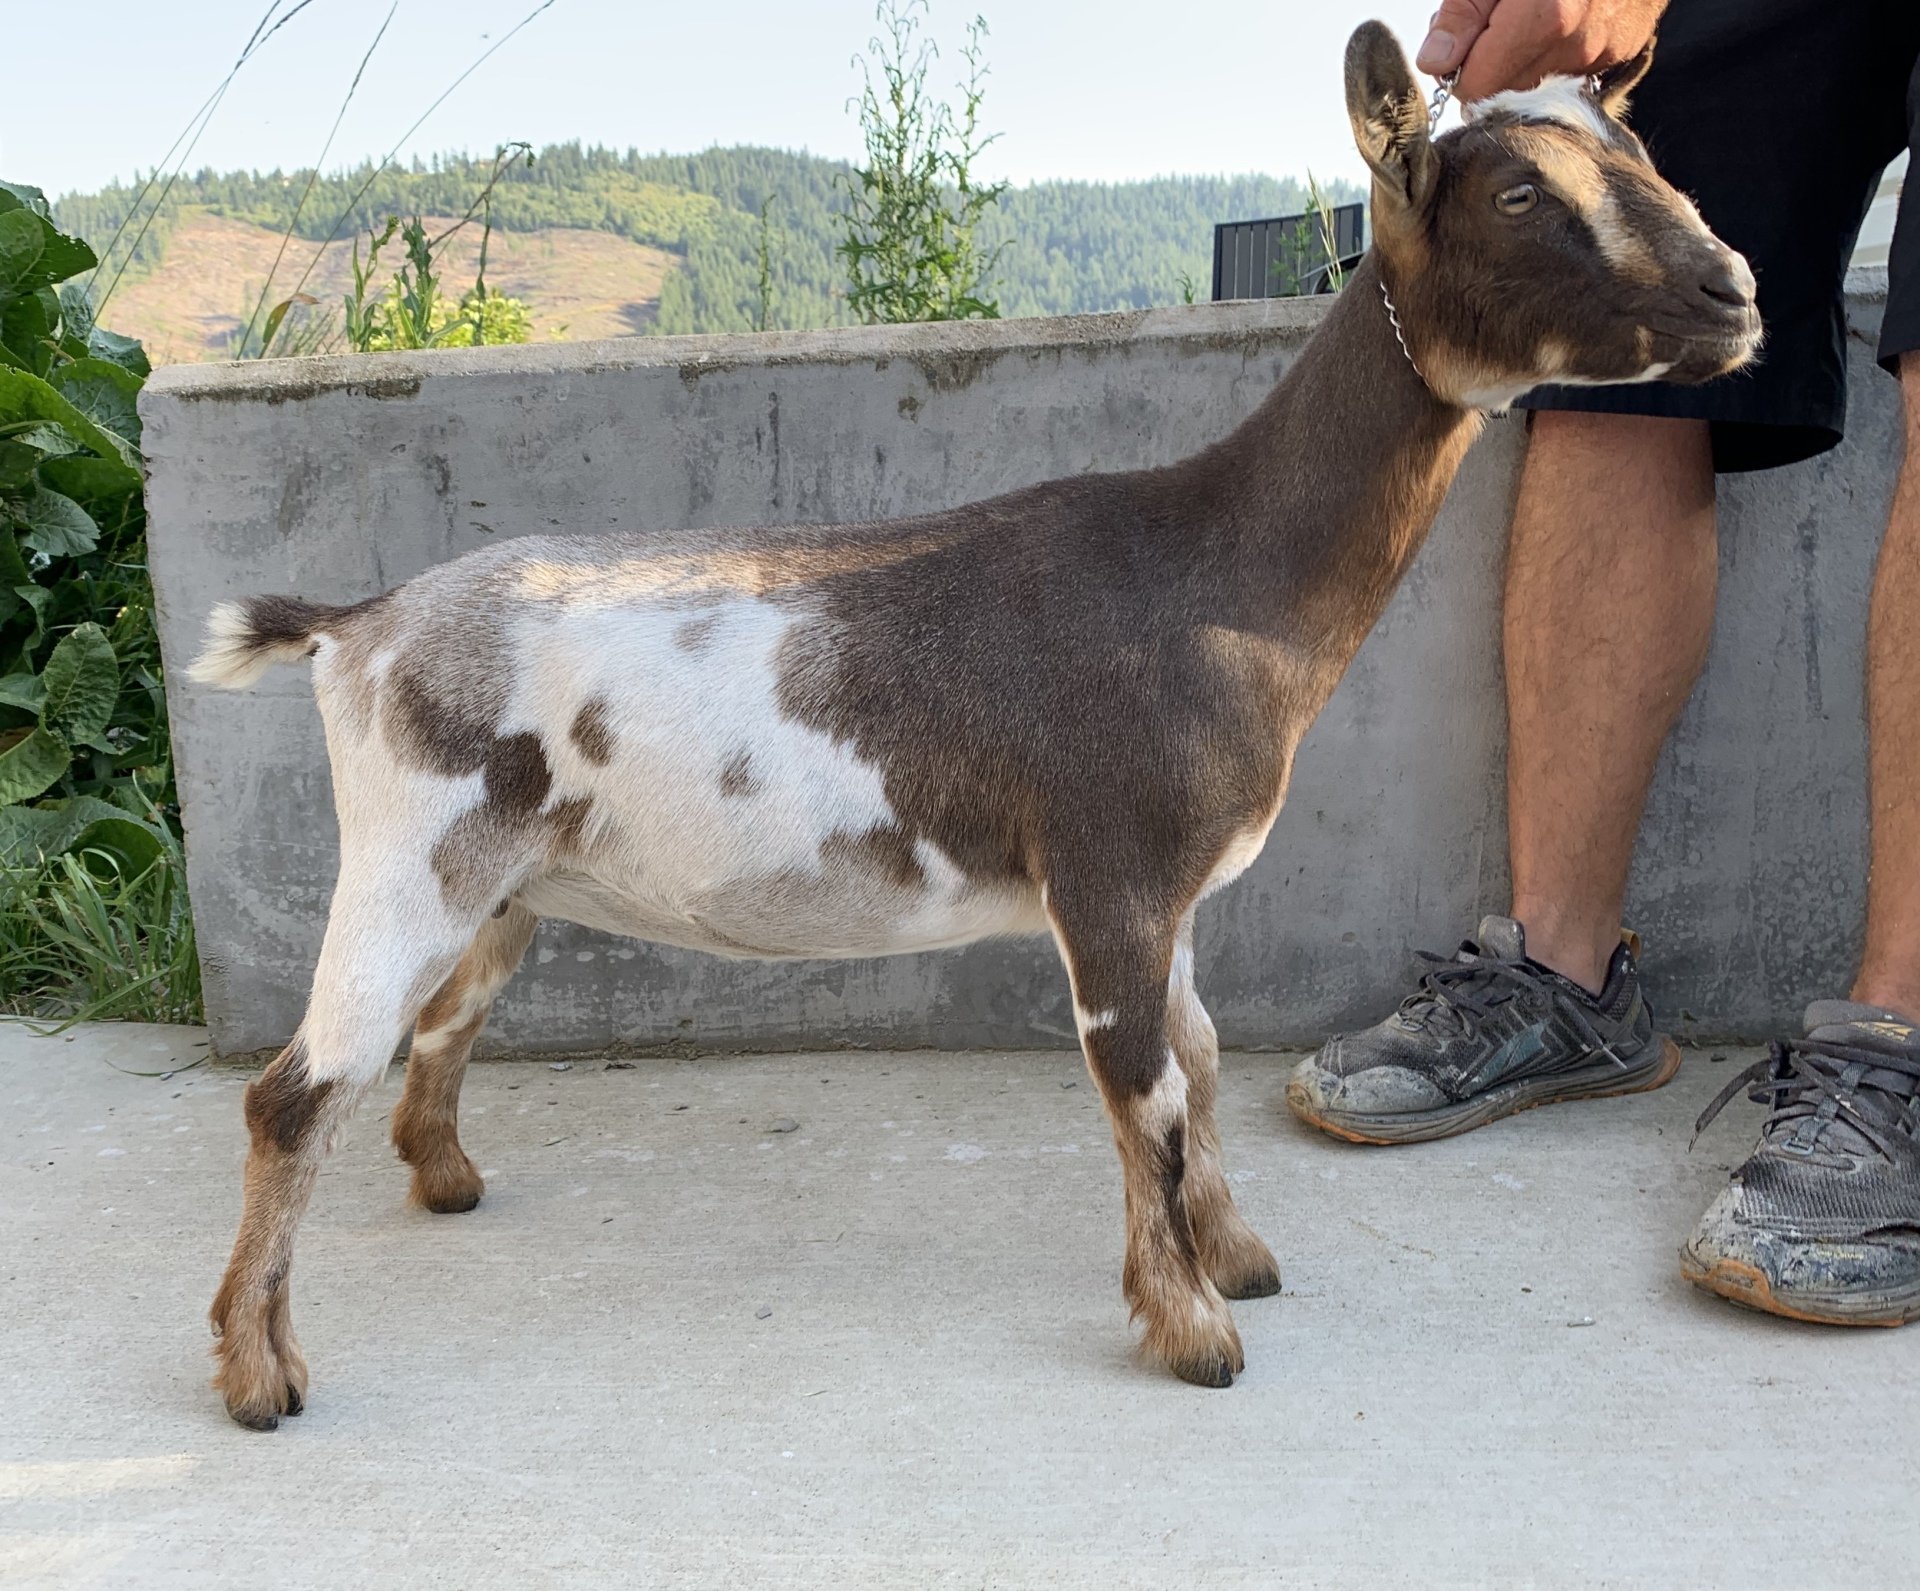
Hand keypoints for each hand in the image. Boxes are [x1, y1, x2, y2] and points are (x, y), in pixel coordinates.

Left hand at [1416, 0, 1668, 101]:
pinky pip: (1571, 72)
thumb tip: (1436, 63)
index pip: (1477, 89)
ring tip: (1531, 11)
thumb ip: (1463, 14)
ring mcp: (1603, 53)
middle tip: (1494, 19)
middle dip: (1490, 64)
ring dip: (1524, 59)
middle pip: (1506, 92)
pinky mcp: (1621, 54)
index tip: (1461, 43)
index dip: (1460, 70)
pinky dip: (1557, 53)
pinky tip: (1564, 17)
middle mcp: (1578, 45)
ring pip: (1538, 85)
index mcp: (1546, 19)